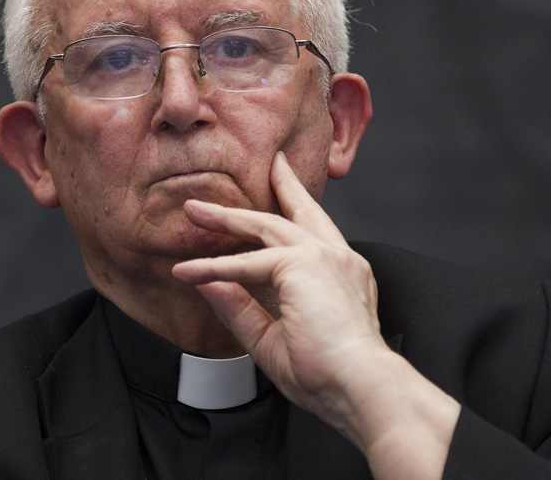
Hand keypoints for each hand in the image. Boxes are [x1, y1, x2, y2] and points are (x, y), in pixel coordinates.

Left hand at [172, 151, 458, 478]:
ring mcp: (325, 256)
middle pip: (299, 211)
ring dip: (228, 218)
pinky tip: (189, 271)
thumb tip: (210, 286)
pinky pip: (250, 262)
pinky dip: (217, 266)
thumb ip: (243, 310)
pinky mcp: (305, 264)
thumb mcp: (273, 340)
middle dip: (278, 186)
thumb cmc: (330, 376)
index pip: (315, 232)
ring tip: (195, 211)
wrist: (361, 387)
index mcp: (343, 275)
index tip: (285, 192)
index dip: (297, 209)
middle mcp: (339, 258)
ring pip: (268, 226)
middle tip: (265, 164)